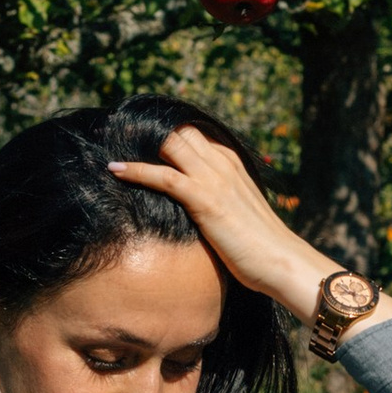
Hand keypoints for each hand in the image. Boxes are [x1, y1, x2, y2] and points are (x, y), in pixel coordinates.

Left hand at [110, 125, 353, 316]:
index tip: (136, 134)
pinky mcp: (205, 199)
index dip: (164, 133)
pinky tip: (115, 169)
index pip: (192, 133)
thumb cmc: (259, 244)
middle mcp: (222, 163)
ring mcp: (214, 179)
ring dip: (138, 144)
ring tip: (111, 145)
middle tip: (117, 136)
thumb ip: (217, 196)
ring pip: (170, 145)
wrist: (281, 261)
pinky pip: (163, 176)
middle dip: (147, 131)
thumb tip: (193, 201)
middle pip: (178, 132)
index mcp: (230, 162)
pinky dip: (136, 170)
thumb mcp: (236, 209)